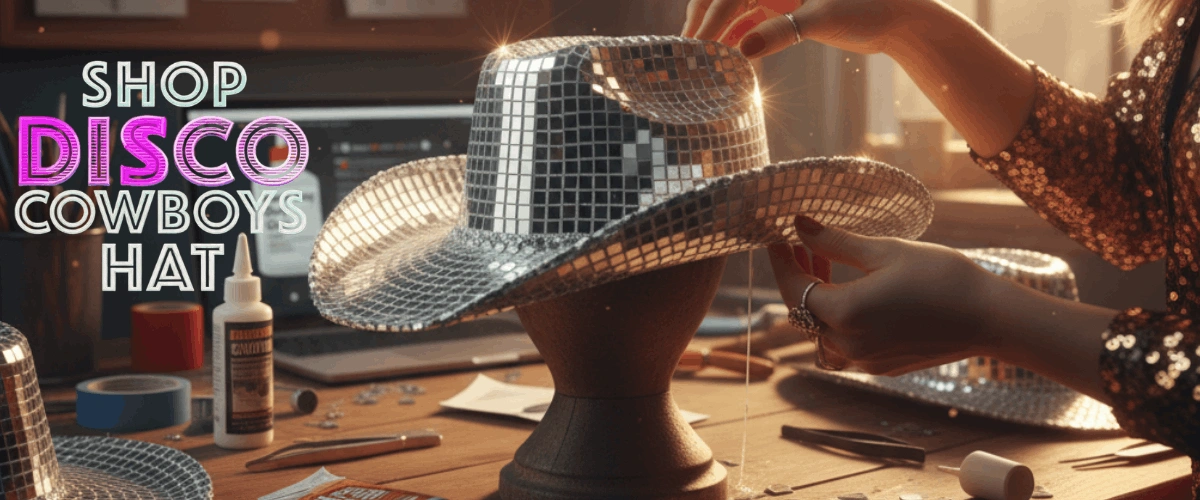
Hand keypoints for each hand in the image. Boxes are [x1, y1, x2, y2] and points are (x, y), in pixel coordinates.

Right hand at [682, 0, 918, 57]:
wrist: (897, 19)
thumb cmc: (867, 8)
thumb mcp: (825, 18)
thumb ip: (785, 30)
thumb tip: (743, 50)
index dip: (711, 18)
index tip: (696, 45)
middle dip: (704, 20)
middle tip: (687, 51)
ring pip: (733, 9)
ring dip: (718, 32)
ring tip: (702, 61)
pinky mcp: (784, 8)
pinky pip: (749, 21)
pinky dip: (737, 38)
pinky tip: (728, 60)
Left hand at [767, 216, 1001, 374]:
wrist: (990, 318)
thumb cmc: (942, 277)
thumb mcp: (885, 250)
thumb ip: (835, 241)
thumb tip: (798, 225)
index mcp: (845, 313)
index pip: (793, 287)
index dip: (780, 260)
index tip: (775, 236)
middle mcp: (848, 344)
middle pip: (802, 311)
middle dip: (798, 276)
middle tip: (801, 244)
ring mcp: (863, 360)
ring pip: (819, 331)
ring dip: (816, 299)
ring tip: (826, 263)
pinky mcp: (879, 367)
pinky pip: (842, 344)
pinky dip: (836, 319)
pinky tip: (851, 291)